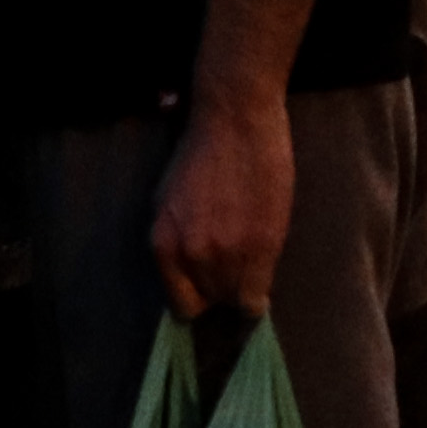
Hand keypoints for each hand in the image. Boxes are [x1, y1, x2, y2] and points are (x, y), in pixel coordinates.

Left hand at [148, 91, 296, 317]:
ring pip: (237, 300)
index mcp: (163, 244)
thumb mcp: (168, 202)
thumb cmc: (199, 154)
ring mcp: (229, 254)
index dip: (195, 297)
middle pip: (211, 300)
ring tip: (248, 259)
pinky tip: (261, 272)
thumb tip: (188, 275)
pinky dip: (260, 293)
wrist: (236, 121)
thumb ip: (176, 242)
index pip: (180, 305)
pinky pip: (258, 295)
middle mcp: (192, 256)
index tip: (206, 289)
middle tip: (231, 261)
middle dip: (220, 287)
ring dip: (242, 285)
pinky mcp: (263, 247)